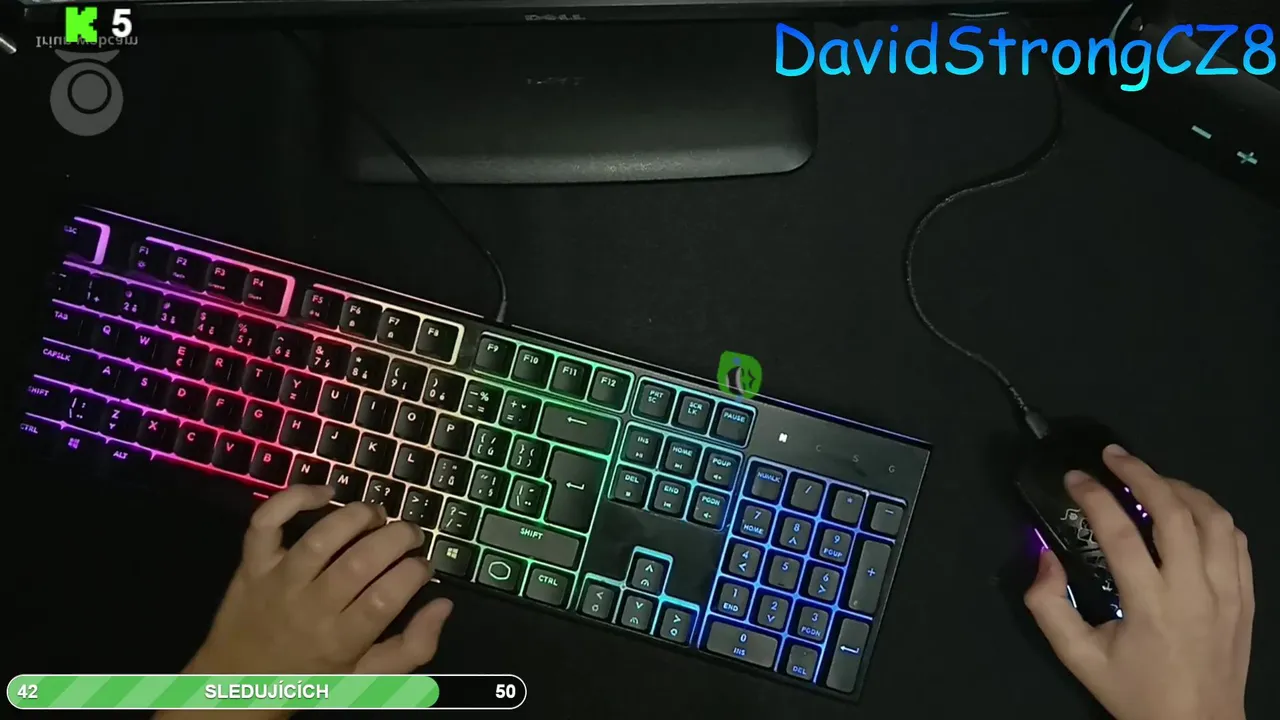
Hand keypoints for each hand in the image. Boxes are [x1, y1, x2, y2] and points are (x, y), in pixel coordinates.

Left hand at [184, 484, 452, 676]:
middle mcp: (311, 607)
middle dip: (398, 538)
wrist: (237, 684)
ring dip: (358, 516)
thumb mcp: (368, 678)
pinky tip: (324, 493)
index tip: (424, 566)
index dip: (416, 572)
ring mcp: (278, 581)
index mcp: (342, 639)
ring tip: (376, 516)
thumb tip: (443, 604)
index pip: (387, 597)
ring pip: (321, 536)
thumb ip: (412, 647)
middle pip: (360, 561)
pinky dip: (292, 498)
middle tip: (411, 535)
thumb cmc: (311, 678)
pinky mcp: (252, 564)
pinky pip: (266, 523)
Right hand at [1024, 445, 1252, 719]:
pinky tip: (1188, 511)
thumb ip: (1049, 605)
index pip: (1122, 533)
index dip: (1095, 497)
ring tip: (1151, 478)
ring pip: (1213, 517)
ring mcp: (1228, 591)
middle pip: (1175, 511)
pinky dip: (1211, 514)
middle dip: (1141, 473)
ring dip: (1180, 488)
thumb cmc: (1134, 692)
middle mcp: (1194, 590)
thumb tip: (1045, 557)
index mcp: (1151, 606)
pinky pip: (1236, 539)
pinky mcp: (1246, 596)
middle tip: (1113, 456)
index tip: (1075, 478)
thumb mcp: (1078, 657)